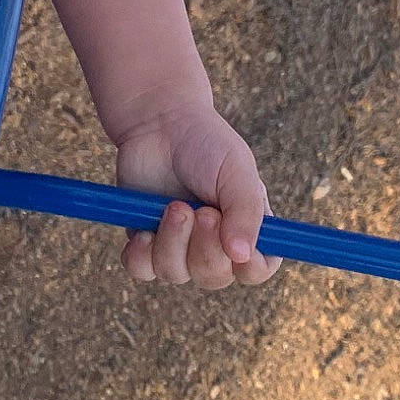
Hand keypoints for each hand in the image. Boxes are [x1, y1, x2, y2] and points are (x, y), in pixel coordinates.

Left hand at [115, 106, 280, 290]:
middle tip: (201, 211)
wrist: (159, 122)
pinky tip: (144, 228)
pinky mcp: (144, 240)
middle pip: (214, 277)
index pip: (257, 269)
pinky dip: (141, 254)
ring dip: (173, 243)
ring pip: (175, 273)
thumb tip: (242, 255)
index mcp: (245, 227)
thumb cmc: (206, 142)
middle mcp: (212, 242)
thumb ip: (246, 211)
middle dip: (206, 249)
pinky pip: (141, 269)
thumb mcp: (236, 170)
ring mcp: (177, 244)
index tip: (238, 248)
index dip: (250, 267)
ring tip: (173, 206)